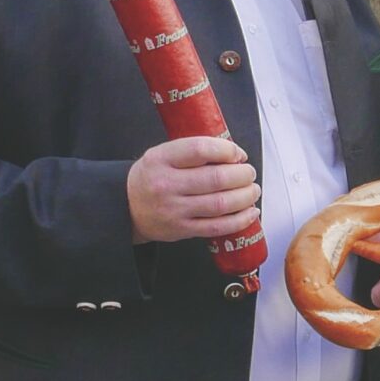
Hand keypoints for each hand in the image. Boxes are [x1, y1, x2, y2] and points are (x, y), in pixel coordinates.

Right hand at [127, 135, 259, 244]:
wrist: (126, 207)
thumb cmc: (152, 177)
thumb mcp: (163, 155)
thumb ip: (193, 152)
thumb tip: (234, 156)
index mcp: (161, 159)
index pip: (200, 150)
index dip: (227, 150)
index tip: (238, 154)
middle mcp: (166, 184)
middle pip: (216, 179)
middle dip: (242, 175)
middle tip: (249, 173)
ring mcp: (174, 209)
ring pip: (220, 204)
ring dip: (245, 197)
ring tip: (253, 190)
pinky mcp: (181, 230)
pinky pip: (217, 227)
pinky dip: (240, 220)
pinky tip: (250, 212)